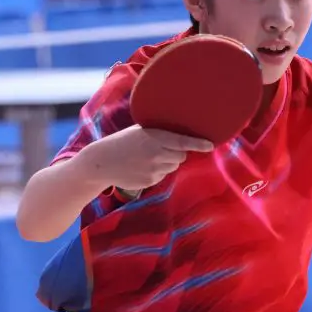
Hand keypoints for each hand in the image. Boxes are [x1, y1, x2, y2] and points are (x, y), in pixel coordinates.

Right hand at [84, 125, 213, 193]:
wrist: (101, 162)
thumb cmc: (122, 142)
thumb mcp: (140, 131)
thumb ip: (160, 133)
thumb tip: (182, 136)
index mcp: (155, 137)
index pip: (182, 141)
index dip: (198, 143)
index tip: (210, 145)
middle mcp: (156, 154)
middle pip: (181, 156)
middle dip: (176, 153)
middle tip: (160, 149)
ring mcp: (154, 169)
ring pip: (173, 166)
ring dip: (167, 163)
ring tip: (146, 158)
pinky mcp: (150, 181)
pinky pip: (163, 176)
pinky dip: (157, 172)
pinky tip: (141, 167)